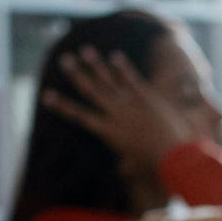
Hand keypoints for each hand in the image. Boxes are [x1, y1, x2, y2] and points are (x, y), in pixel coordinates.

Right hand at [39, 47, 202, 169]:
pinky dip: (123, 67)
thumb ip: (126, 164)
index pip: (79, 115)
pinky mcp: (147, 98)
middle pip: (92, 91)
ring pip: (110, 81)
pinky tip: (115, 55)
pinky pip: (132, 79)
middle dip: (77, 74)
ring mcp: (131, 105)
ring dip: (96, 65)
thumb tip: (121, 170)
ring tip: (85, 50)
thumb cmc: (154, 163)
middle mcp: (116, 115)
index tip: (46, 95)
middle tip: (63, 59)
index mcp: (108, 132)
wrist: (175, 155)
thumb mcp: (135, 165)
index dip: (62, 105)